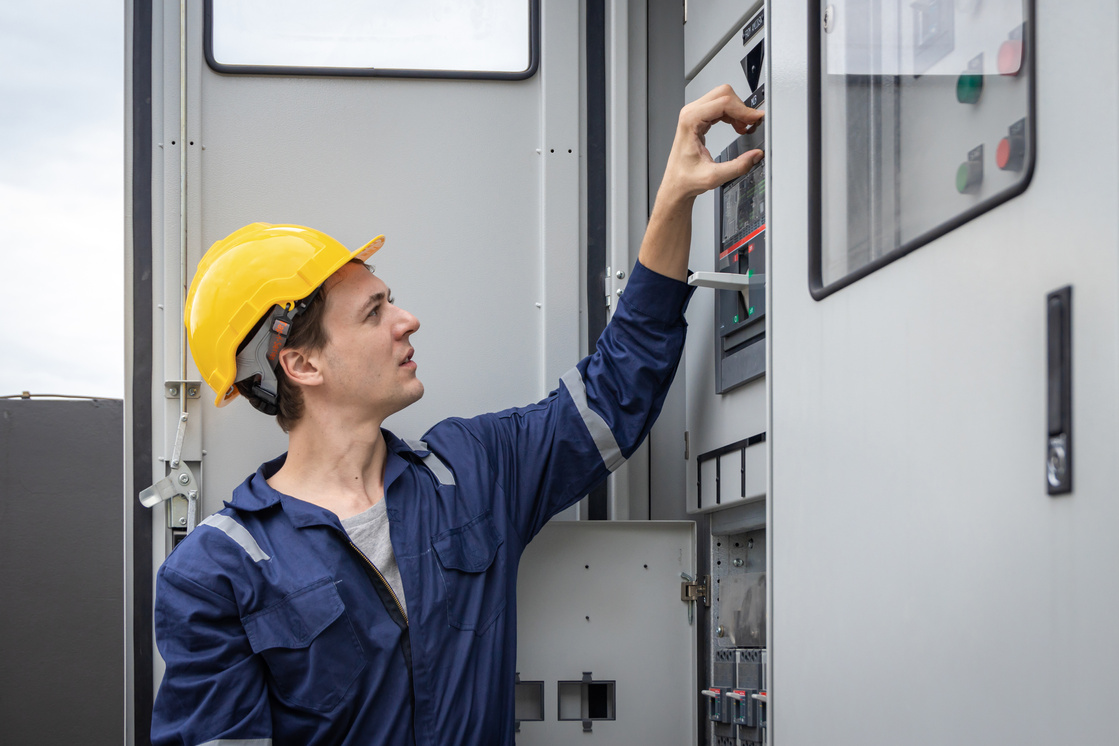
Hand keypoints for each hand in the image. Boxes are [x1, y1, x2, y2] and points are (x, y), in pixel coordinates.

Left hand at [657, 85, 763, 207]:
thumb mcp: (714, 177)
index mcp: (690, 122)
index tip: (755, 119)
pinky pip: (720, 106)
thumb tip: (756, 155)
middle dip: (741, 107)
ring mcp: (693, 114)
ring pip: (722, 97)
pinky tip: (737, 127)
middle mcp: (690, 113)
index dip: (743, 109)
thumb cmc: (686, 178)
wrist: (676, 183)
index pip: (723, 103)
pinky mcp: (698, 118)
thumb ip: (737, 166)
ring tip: (744, 128)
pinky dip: (732, 113)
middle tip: (751, 124)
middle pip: (723, 94)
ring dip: (738, 110)